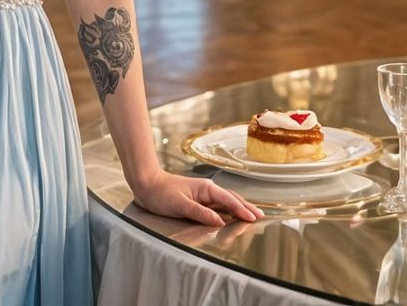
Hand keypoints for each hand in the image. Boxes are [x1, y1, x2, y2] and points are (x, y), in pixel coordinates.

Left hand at [130, 171, 263, 226]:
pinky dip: (228, 210)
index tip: (253, 217)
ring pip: (226, 202)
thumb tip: (219, 221)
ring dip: (239, 208)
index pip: (229, 200)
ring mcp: (203, 195)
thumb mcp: (180, 205)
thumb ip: (201, 213)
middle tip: (260, 216)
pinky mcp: (198, 201)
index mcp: (206, 189)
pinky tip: (231, 214)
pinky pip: (217, 206)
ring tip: (251, 215)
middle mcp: (207, 191)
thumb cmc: (161, 193)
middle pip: (232, 199)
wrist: (147, 185)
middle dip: (246, 207)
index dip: (242, 210)